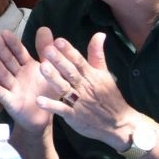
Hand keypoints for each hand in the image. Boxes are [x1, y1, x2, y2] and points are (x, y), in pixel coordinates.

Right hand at [0, 26, 64, 131]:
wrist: (43, 116)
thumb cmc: (45, 92)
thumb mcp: (50, 69)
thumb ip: (46, 51)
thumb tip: (44, 28)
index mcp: (27, 67)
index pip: (18, 52)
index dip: (12, 43)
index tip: (4, 32)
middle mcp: (17, 75)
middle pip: (8, 61)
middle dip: (1, 49)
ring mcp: (12, 88)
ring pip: (3, 75)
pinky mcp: (11, 102)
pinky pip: (3, 95)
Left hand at [34, 31, 136, 148]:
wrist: (119, 124)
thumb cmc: (109, 97)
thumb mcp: (105, 74)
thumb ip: (97, 54)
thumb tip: (99, 34)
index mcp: (91, 75)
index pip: (79, 61)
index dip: (69, 51)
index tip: (58, 40)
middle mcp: (84, 86)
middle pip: (71, 72)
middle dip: (59, 61)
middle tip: (47, 49)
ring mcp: (79, 101)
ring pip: (65, 88)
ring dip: (53, 78)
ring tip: (42, 68)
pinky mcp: (74, 116)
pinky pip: (62, 109)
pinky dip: (51, 105)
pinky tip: (39, 100)